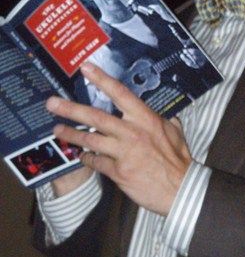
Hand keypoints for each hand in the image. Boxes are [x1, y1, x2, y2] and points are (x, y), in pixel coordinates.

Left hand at [46, 62, 191, 215]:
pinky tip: (80, 155)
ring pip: (90, 139)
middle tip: (52, 103)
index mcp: (145, 118)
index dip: (101, 79)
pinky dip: (86, 157)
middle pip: (95, 116)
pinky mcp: (118, 172)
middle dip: (71, 109)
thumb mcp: (175, 132)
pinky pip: (95, 162)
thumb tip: (165, 116)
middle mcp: (131, 132)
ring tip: (57, 130)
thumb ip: (165, 120)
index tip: (86, 68)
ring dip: (71, 134)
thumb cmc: (179, 159)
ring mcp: (123, 152)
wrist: (180, 189)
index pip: (120, 93)